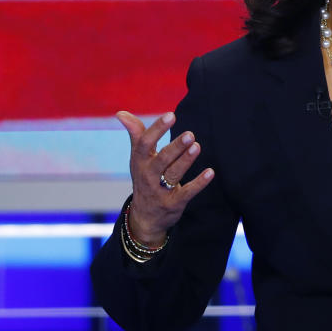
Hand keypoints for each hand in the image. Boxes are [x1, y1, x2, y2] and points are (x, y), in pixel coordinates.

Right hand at [116, 110, 214, 246]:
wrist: (144, 217)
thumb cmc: (145, 178)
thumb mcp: (138, 158)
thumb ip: (136, 135)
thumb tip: (120, 113)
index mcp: (139, 162)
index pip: (144, 144)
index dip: (157, 129)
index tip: (171, 115)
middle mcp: (148, 176)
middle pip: (161, 159)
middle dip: (175, 147)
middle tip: (190, 134)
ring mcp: (160, 191)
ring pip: (174, 174)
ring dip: (186, 160)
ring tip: (197, 146)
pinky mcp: (173, 203)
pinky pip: (187, 192)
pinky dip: (199, 183)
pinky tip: (210, 172)